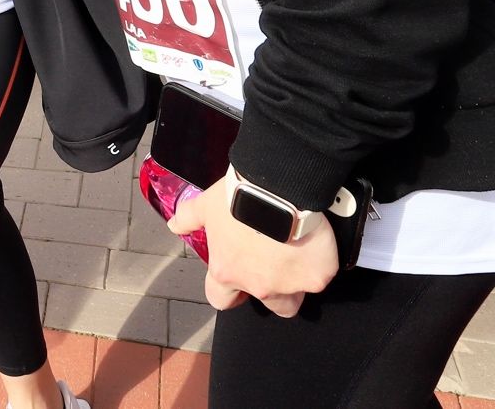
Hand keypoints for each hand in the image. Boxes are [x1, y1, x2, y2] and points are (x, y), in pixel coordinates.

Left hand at [169, 174, 338, 316]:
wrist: (276, 190)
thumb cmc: (237, 199)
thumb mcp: (207, 206)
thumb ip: (190, 218)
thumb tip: (174, 224)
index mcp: (226, 272)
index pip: (221, 299)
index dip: (230, 293)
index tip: (238, 281)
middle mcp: (258, 286)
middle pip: (269, 305)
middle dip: (273, 289)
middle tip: (276, 260)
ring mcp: (289, 286)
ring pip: (296, 297)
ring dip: (296, 282)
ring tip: (297, 253)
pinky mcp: (317, 277)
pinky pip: (320, 276)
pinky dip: (319, 263)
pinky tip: (315, 243)